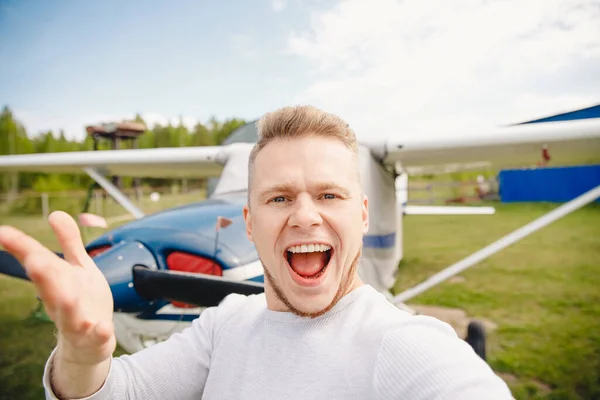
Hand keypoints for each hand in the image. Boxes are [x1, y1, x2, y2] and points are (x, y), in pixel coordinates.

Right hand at [0, 211, 115, 364]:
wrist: (88, 346)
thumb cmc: (82, 302)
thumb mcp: (76, 269)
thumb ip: (69, 242)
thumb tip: (56, 213)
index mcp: (55, 283)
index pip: (38, 262)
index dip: (22, 247)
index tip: (3, 232)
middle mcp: (62, 302)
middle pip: (51, 287)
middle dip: (44, 274)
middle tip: (35, 260)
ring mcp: (78, 321)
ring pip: (70, 313)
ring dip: (67, 304)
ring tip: (66, 295)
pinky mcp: (96, 336)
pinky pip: (98, 335)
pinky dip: (100, 331)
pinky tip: (103, 327)